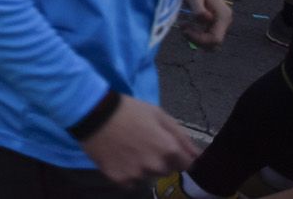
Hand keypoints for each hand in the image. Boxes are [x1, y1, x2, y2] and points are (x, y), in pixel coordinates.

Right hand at [78, 96, 197, 186]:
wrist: (93, 113)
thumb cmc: (129, 110)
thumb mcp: (159, 115)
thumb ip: (182, 136)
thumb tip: (199, 156)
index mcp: (169, 150)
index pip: (187, 164)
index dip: (176, 154)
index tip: (163, 145)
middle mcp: (156, 166)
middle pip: (166, 170)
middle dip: (159, 160)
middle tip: (142, 144)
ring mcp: (138, 175)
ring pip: (148, 177)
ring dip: (143, 167)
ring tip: (128, 149)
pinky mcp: (120, 180)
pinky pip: (131, 182)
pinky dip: (127, 173)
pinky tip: (118, 157)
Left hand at [179, 0, 231, 48]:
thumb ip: (199, 9)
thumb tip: (207, 20)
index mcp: (223, 15)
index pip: (215, 39)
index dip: (199, 39)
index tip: (183, 29)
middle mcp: (225, 20)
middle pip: (215, 43)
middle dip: (198, 41)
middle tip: (183, 28)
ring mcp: (220, 21)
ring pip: (211, 41)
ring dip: (197, 38)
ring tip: (184, 26)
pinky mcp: (214, 21)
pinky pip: (208, 35)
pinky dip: (197, 34)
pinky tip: (186, 25)